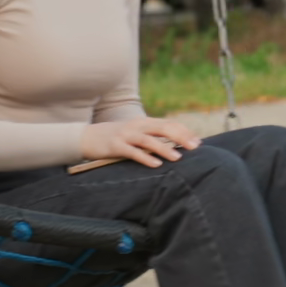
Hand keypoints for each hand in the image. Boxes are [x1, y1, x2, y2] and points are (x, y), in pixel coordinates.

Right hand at [80, 117, 202, 167]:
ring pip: (149, 140)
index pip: (168, 123)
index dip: (184, 131)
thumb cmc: (116, 137)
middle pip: (163, 128)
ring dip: (165, 148)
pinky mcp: (116, 146)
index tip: (198, 141)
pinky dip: (145, 158)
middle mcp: (137, 126)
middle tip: (195, 147)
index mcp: (144, 121)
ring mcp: (126, 135)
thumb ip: (152, 136)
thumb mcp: (135, 133)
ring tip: (178, 158)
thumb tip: (174, 144)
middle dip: (181, 137)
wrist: (88, 137)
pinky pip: (133, 152)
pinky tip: (156, 164)